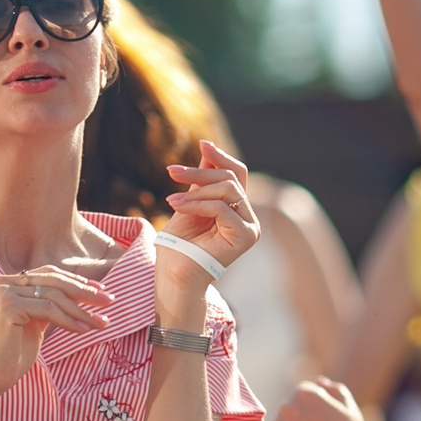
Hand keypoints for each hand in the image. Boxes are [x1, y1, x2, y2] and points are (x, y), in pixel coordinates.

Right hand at [0, 266, 109, 396]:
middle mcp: (0, 282)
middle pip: (52, 281)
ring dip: (82, 310)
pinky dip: (70, 320)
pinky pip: (49, 309)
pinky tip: (84, 329)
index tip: (100, 290)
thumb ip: (49, 303)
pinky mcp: (7, 306)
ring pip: (53, 296)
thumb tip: (83, 290)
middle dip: (85, 291)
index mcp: (4, 281)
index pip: (47, 274)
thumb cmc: (12, 353)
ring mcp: (2, 292)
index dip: (75, 281)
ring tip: (101, 322)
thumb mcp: (34, 320)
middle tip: (109, 301)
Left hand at [161, 139, 259, 286]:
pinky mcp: (245, 237)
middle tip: (171, 171)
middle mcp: (248, 218)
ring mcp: (249, 227)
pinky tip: (177, 206)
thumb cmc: (179, 246)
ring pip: (228, 189)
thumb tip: (208, 146)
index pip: (237, 174)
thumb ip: (201, 179)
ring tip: (172, 199)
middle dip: (200, 171)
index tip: (202, 144)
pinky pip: (221, 207)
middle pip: (231, 178)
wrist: (173, 277)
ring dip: (196, 190)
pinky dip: (196, 204)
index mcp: (237, 209)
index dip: (221, 157)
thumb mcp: (189, 202)